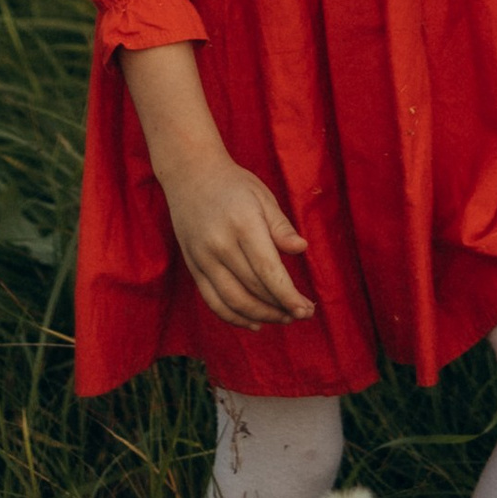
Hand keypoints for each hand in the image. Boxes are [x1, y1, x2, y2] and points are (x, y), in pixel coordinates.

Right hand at [119, 42, 315, 327]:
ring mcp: (203, 258)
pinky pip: (213, 301)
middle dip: (280, 307)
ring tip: (283, 318)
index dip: (287, 295)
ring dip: (261, 316)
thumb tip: (301, 249)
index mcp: (242, 224)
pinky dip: (233, 317)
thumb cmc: (234, 184)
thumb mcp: (263, 196)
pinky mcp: (193, 267)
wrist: (190, 175)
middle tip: (302, 314)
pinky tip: (254, 323)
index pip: (268, 270)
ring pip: (233, 300)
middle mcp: (220, 245)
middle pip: (253, 288)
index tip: (306, 309)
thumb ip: (280, 226)